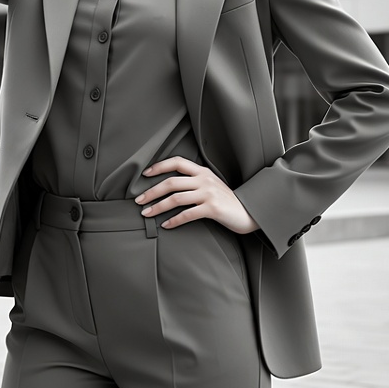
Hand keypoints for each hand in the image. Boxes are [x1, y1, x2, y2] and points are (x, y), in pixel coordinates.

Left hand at [134, 156, 260, 234]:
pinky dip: (174, 220)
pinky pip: (187, 214)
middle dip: (152, 191)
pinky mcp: (212, 209)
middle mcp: (204, 180)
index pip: (177, 162)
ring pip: (176, 198)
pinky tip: (165, 225)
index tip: (145, 174)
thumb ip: (195, 181)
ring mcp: (208, 194)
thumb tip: (170, 185)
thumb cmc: (227, 201)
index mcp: (203, 171)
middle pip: (171, 182)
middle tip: (138, 200)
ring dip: (158, 207)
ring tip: (147, 214)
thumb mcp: (212, 184)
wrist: (249, 212)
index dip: (159, 166)